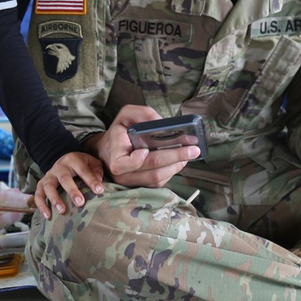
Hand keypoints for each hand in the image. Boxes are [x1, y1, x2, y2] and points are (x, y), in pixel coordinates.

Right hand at [33, 151, 104, 219]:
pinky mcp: (41, 184)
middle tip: (80, 203)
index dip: (91, 180)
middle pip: (64, 178)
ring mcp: (49, 176)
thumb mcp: (90, 161)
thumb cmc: (80, 164)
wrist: (62, 160)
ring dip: (55, 199)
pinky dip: (41, 206)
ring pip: (49, 186)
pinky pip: (38, 195)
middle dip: (72, 191)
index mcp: (73, 160)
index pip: (83, 169)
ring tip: (62, 211)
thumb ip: (96, 169)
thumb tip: (99, 181)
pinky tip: (48, 216)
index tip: (99, 190)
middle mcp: (59, 167)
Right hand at [86, 105, 200, 188]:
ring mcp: (131, 183)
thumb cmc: (118, 132)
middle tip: (193, 149)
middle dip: (174, 158)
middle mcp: (122, 174)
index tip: (146, 150)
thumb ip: (142, 114)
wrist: (107, 150)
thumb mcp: (126, 115)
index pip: (126, 164)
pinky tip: (179, 161)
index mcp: (115, 156)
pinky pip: (158, 183)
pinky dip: (171, 172)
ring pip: (157, 179)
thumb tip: (162, 122)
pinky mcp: (140, 186)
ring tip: (188, 154)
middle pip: (152, 170)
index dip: (138, 159)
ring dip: (176, 166)